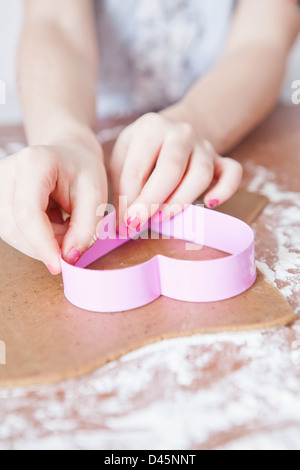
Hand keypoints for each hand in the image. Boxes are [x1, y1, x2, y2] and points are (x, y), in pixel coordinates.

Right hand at [0, 137, 106, 273]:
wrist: (67, 156)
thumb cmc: (83, 171)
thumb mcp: (96, 196)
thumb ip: (86, 228)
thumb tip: (67, 258)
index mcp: (34, 163)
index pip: (28, 213)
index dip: (42, 244)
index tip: (60, 266)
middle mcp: (6, 172)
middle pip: (16, 227)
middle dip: (46, 245)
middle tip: (72, 238)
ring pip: (11, 233)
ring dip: (41, 242)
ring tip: (64, 225)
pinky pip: (11, 231)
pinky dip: (34, 238)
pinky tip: (50, 223)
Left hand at [109, 113, 242, 229]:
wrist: (174, 131)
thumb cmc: (143, 151)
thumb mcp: (124, 157)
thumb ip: (122, 186)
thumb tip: (123, 223)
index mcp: (151, 128)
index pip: (138, 167)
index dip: (129, 199)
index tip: (123, 223)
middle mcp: (180, 133)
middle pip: (171, 168)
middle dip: (152, 201)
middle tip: (138, 224)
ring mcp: (204, 145)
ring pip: (200, 174)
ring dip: (180, 201)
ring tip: (163, 218)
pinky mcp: (221, 159)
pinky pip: (232, 172)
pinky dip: (225, 189)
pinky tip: (210, 203)